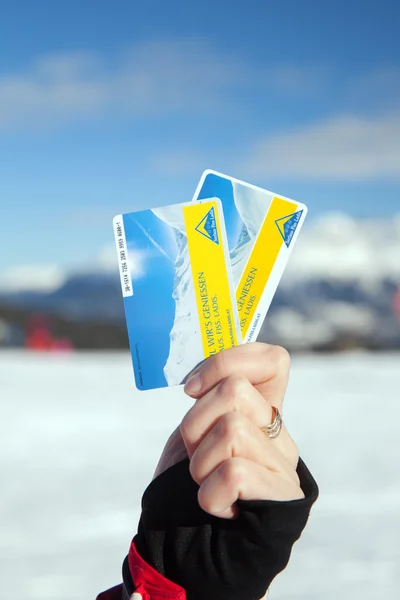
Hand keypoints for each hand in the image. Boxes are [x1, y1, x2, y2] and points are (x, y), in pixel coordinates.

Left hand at [154, 343, 303, 518]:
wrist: (190, 548)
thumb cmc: (191, 484)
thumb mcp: (197, 432)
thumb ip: (209, 401)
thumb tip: (197, 373)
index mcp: (263, 412)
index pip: (273, 360)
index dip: (228, 361)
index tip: (191, 388)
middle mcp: (280, 433)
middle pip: (235, 390)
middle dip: (195, 420)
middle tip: (194, 451)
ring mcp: (283, 464)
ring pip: (232, 429)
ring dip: (199, 461)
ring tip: (205, 482)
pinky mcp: (282, 497)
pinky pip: (233, 473)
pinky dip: (210, 493)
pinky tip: (218, 506)